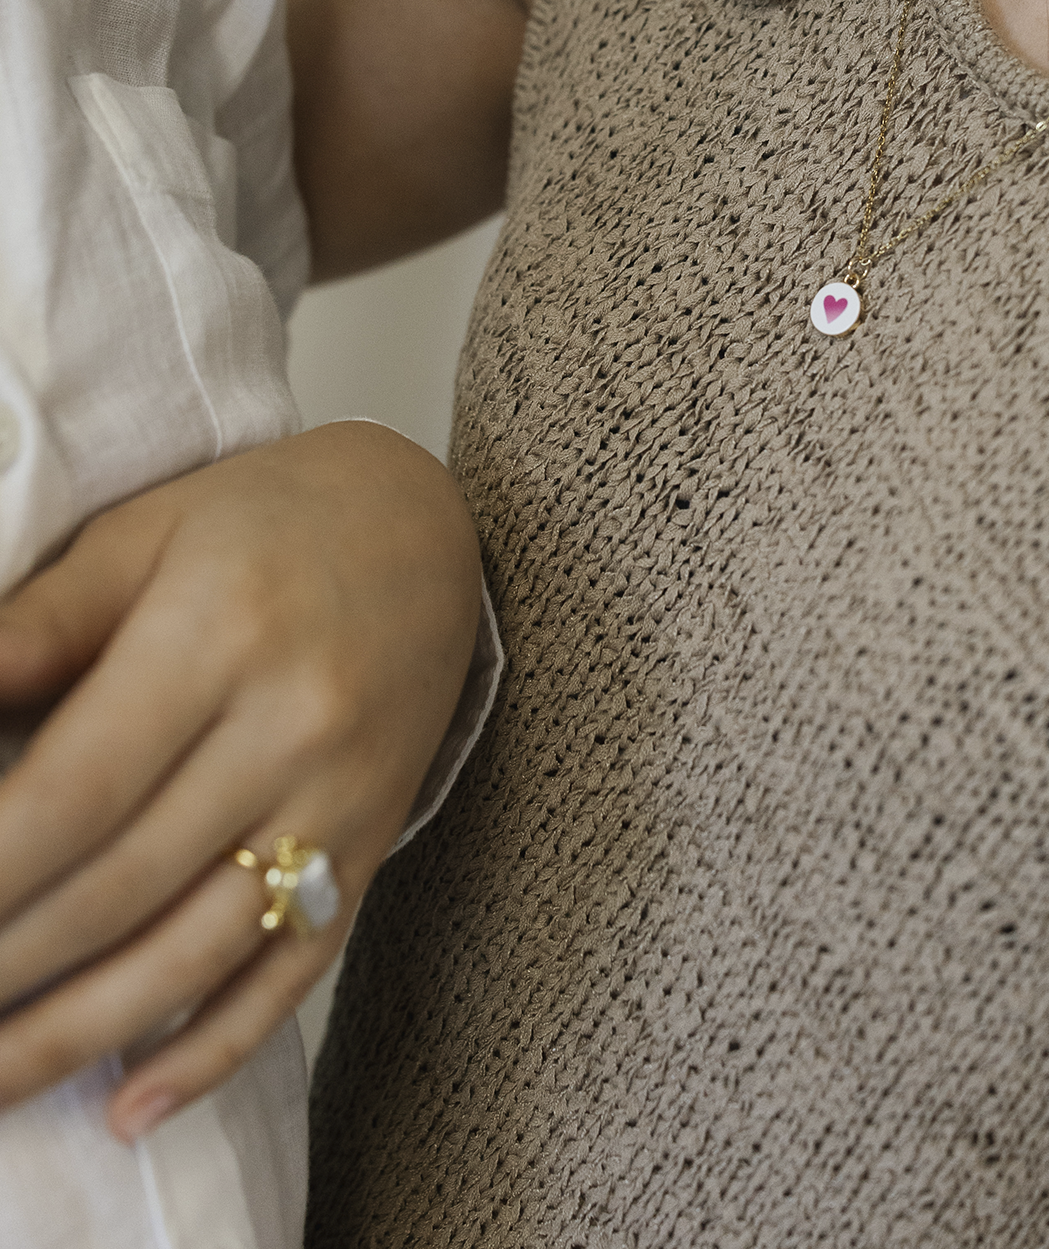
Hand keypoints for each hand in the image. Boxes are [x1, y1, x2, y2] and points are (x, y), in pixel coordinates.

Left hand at [0, 423, 484, 1138]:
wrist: (428, 527)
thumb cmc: (269, 521)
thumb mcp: (144, 536)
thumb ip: (39, 625)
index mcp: (221, 631)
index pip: (75, 789)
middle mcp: (292, 724)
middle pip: (124, 884)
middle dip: (7, 964)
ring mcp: (343, 796)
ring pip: (199, 951)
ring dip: (77, 1033)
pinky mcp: (373, 844)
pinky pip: (295, 970)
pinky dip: (212, 1051)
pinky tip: (128, 1105)